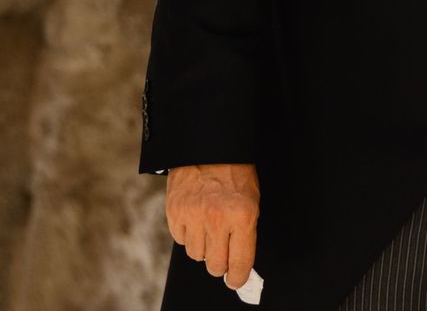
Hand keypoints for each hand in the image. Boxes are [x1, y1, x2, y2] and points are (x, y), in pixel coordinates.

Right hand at [166, 163, 259, 289]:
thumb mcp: (251, 200)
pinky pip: (180, 240)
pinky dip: (188, 234)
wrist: (209, 146)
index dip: (239, 276)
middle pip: (215, 265)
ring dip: (204, 247)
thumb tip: (240, 262)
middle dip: (221, 264)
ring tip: (209, 228)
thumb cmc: (234, 173)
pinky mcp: (174, 212)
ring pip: (197, 255)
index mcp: (242, 216)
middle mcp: (217, 219)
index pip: (240, 261)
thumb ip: (246, 232)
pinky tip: (196, 218)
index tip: (236, 280)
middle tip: (223, 254)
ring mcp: (194, 216)